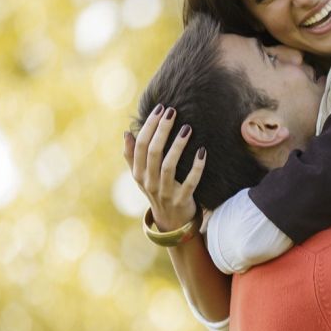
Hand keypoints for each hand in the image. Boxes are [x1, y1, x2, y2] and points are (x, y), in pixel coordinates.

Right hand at [125, 104, 205, 230]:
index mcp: (138, 174)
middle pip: (153, 152)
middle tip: (172, 112)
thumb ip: (132, 156)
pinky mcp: (182, 200)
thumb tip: (127, 133)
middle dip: (162, 130)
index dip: (149, 126)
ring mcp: (165, 192)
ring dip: (178, 146)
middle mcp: (149, 182)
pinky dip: (197, 167)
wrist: (171, 222)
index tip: (160, 108)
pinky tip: (203, 152)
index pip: (141, 146)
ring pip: (169, 166)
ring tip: (187, 128)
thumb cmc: (157, 191)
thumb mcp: (141, 176)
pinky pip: (191, 182)